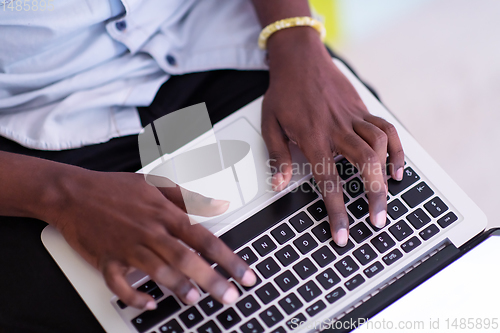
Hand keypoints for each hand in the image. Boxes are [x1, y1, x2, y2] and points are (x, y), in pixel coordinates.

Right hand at [45, 168, 255, 309]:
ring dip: (177, 286)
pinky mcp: (106, 259)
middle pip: (185, 257)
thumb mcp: (155, 183)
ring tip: (195, 298)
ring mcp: (128, 246)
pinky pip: (120, 283)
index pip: (203, 237)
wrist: (73, 194)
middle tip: (229, 296)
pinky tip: (149, 302)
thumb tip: (218, 203)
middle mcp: (149, 231)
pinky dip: (134, 295)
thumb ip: (189, 196)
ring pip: (157, 270)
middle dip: (211, 279)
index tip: (244, 274)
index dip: (227, 257)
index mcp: (164, 214)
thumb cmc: (115, 188)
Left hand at [261, 28, 404, 245]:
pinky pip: (386, 129)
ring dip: (385, 175)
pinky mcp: (363, 110)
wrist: (300, 59)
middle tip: (377, 221)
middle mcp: (337, 129)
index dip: (337, 211)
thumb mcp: (269, 124)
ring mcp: (353, 118)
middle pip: (364, 164)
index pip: (328, 181)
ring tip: (386, 198)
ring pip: (380, 145)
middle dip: (374, 197)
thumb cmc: (283, 92)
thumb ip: (276, 156)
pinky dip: (396, 149)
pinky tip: (396, 169)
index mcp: (312, 137)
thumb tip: (278, 185)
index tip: (343, 234)